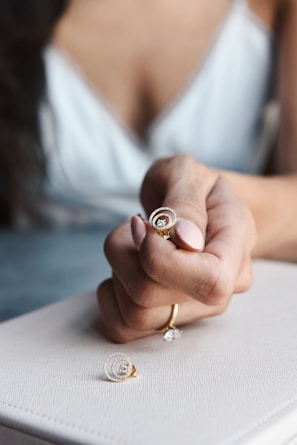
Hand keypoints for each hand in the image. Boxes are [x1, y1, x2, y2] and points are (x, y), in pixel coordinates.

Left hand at [97, 155, 256, 342]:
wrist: (200, 208)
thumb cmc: (194, 188)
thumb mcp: (187, 174)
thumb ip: (186, 202)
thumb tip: (185, 242)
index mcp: (235, 248)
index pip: (209, 281)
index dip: (161, 259)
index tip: (146, 226)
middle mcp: (221, 290)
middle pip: (153, 297)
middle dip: (126, 255)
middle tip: (136, 225)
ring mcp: (194, 310)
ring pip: (135, 316)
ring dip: (118, 272)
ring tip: (134, 245)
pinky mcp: (168, 320)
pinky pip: (124, 328)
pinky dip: (110, 298)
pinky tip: (121, 270)